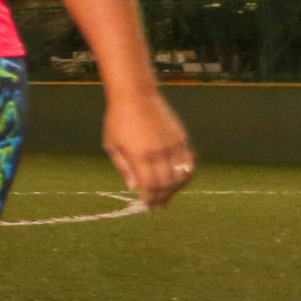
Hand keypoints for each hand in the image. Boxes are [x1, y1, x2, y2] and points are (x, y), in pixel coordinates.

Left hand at [104, 89, 193, 209]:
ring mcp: (173, 145)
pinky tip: (179, 180)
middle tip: (157, 206)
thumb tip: (134, 186)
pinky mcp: (181, 138)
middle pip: (166, 184)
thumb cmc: (117, 119)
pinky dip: (185, 174)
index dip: (150, 198)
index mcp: (140, 155)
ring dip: (176, 189)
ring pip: (181, 175)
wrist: (135, 95)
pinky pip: (188, 162)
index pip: (150, 185)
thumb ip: (124, 167)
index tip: (147, 205)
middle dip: (162, 197)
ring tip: (168, 196)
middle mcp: (159, 152)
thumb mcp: (112, 144)